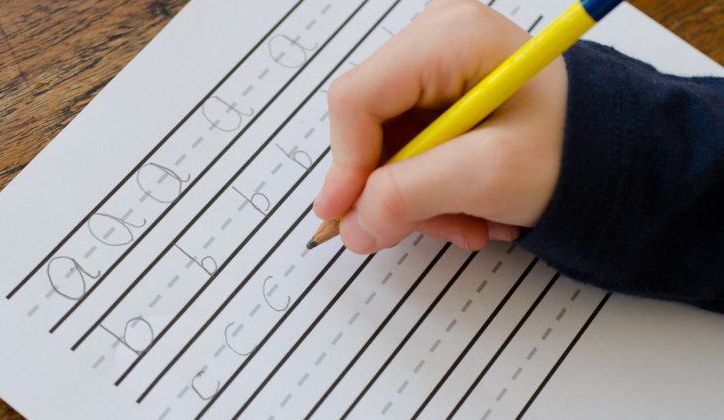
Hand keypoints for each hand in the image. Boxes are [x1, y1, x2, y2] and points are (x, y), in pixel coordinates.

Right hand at [313, 0, 567, 253]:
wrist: (610, 154)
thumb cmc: (570, 149)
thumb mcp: (488, 176)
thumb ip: (410, 197)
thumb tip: (353, 225)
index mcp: (449, 37)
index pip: (358, 99)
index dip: (344, 164)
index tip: (346, 217)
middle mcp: (434, 41)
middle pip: (368, 126)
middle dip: (395, 188)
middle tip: (433, 228)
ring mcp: (434, 68)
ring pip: (384, 146)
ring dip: (418, 198)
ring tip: (469, 223)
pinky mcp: (437, 95)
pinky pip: (405, 150)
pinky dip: (429, 189)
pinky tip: (468, 206)